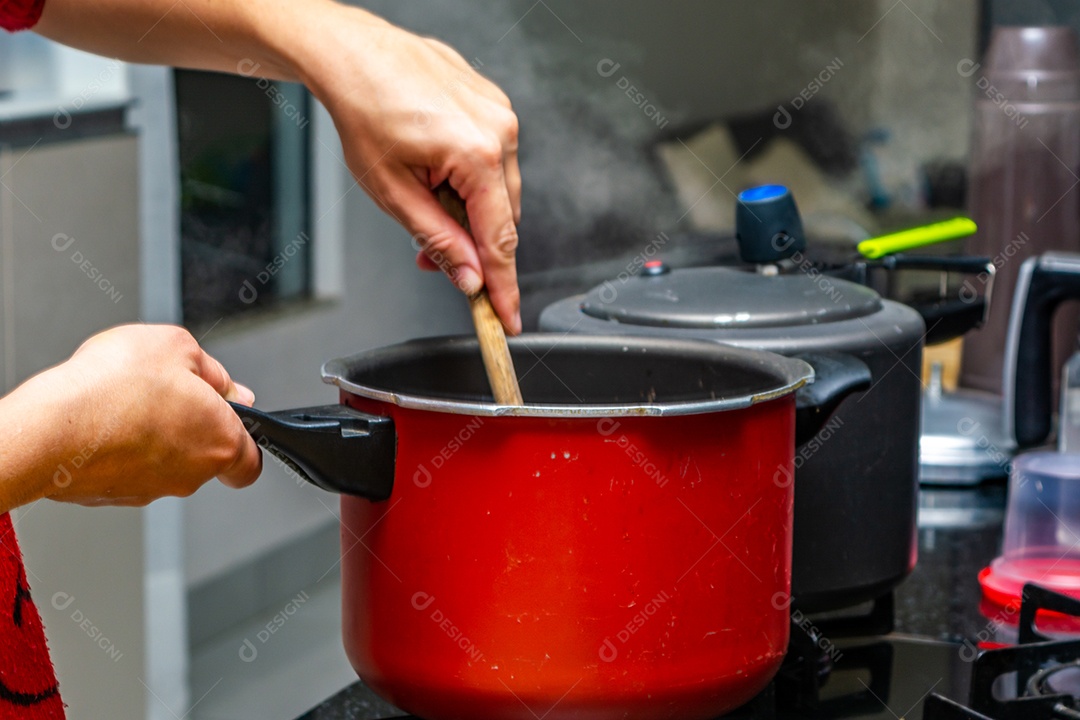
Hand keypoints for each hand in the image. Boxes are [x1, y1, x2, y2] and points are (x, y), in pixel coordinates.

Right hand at [0, 325, 261, 510]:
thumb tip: (228, 388)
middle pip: (204, 456)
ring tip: (127, 403)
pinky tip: (103, 423)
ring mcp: (150, 490)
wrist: (50, 425)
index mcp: (221, 442)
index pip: (250, 461)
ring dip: (153, 437)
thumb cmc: (114, 387)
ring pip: (163, 464)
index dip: (243, 439)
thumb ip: (213, 371)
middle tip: (168, 395)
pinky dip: (119, 451)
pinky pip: (126, 471)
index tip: (230, 421)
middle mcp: (191, 475)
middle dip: (191, 426)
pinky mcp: (111, 496)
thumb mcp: (178, 346)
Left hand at [297, 7, 522, 332]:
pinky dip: (470, 179)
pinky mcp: (493, 105)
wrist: (352, 55)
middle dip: (472, 246)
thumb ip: (438, 241)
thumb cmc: (363, 110)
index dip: (503, 287)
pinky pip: (494, 159)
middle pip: (503, 217)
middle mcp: (500, 131)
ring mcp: (500, 113)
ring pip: (499, 190)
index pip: (500, 240)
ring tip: (425, 203)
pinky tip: (436, 173)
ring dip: (469, 211)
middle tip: (432, 259)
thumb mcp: (393, 193)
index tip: (507, 318)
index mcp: (479, 154)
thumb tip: (468, 277)